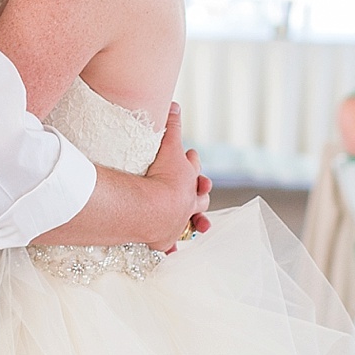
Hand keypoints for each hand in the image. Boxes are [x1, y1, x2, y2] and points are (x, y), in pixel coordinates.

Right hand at [148, 106, 211, 248]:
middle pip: (200, 195)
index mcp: (187, 179)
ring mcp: (178, 221)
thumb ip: (170, 124)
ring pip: (193, 221)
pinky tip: (172, 251)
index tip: (190, 154)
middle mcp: (188, 201)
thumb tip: (174, 103)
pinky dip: (172, 246)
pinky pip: (170, 245)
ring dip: (197, 221)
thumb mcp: (167, 146)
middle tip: (202, 186)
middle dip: (202, 190)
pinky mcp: (165, 239)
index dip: (191, 161)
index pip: (192, 167)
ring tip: (202, 224)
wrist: (153, 209)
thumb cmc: (160, 176)